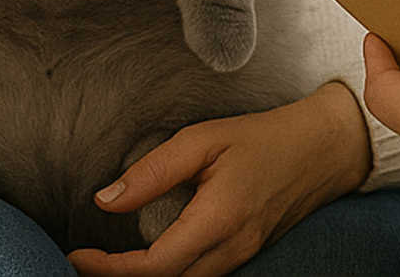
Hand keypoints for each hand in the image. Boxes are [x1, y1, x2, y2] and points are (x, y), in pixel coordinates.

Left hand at [68, 82, 371, 276]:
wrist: (322, 147)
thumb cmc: (264, 137)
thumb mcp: (205, 139)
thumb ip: (154, 170)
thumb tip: (106, 200)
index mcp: (218, 221)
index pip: (152, 269)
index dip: (108, 271)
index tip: (77, 257)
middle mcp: (231, 251)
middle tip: (84, 263)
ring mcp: (241, 259)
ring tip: (109, 264)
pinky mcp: (245, 257)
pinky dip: (170, 275)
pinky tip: (150, 261)